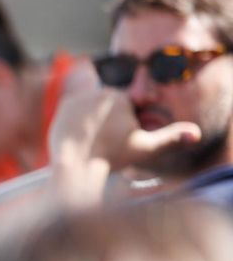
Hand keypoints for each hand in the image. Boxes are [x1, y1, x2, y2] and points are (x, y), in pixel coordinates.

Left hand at [49, 61, 201, 176]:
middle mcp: (99, 92)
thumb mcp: (146, 149)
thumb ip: (171, 139)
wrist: (76, 168)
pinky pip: (77, 112)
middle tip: (105, 142)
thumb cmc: (113, 160)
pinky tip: (82, 135)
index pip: (128, 107)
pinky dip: (80, 123)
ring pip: (94, 110)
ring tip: (94, 140)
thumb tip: (197, 133)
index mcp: (120, 97)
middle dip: (111, 123)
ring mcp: (79, 98)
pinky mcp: (63, 107)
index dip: (126, 126)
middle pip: (110, 107)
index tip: (119, 139)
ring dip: (96, 122)